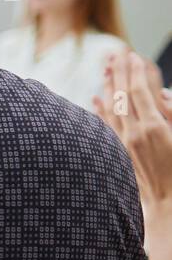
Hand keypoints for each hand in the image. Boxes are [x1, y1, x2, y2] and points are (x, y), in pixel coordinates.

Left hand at [94, 50, 171, 230]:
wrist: (170, 206)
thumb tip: (161, 95)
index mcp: (154, 128)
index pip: (140, 92)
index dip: (136, 72)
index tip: (133, 55)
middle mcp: (134, 134)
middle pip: (122, 96)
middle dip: (120, 72)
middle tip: (115, 52)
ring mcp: (124, 145)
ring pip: (112, 108)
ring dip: (108, 85)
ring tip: (105, 66)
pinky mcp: (120, 154)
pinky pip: (106, 127)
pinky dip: (100, 110)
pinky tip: (94, 98)